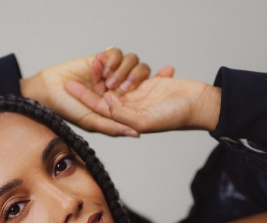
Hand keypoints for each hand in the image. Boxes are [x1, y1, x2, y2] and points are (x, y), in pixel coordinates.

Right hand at [20, 48, 151, 136]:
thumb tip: (137, 134)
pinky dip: (108, 60)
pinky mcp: (101, 60)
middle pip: (142, 74)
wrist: (47, 90)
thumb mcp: (92, 122)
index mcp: (120, 106)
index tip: (168, 76)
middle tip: (123, 86)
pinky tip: (96, 67)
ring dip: (119, 69)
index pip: (146, 94)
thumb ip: (114, 127)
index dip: (158, 83)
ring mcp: (110, 74)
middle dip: (136, 77)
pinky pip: (115, 53)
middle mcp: (118, 89)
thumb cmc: (67, 110)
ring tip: (104, 80)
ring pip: (131, 61)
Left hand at [68, 70, 221, 133]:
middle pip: (106, 92)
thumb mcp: (143, 120)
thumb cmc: (175, 117)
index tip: (68, 85)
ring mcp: (141, 95)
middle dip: (97, 78)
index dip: (83, 97)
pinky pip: (136, 73)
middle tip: (91, 63)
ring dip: (116, 70)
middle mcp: (131, 108)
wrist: (199, 105)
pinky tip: (121, 59)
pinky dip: (130, 67)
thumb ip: (122, 115)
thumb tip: (107, 103)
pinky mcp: (151, 83)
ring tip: (111, 62)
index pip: (99, 107)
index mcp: (126, 119)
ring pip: (120, 80)